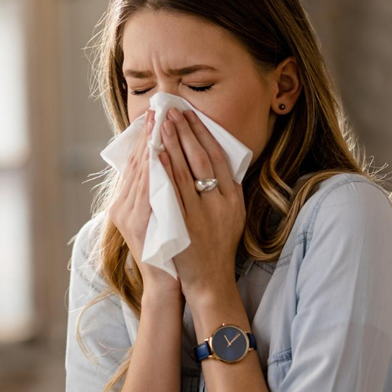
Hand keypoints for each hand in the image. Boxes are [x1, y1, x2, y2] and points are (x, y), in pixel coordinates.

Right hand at [108, 109, 182, 302]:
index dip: (145, 137)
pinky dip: (154, 172)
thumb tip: (165, 161)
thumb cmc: (168, 247)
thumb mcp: (159, 214)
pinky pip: (147, 193)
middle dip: (148, 135)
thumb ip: (158, 191)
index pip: (136, 162)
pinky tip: (161, 155)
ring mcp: (128, 217)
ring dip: (151, 147)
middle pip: (136, 163)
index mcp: (126, 202)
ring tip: (160, 123)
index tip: (155, 114)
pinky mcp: (137, 226)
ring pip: (140, 174)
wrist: (166, 281)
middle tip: (158, 109)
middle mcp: (122, 207)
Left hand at [155, 108, 245, 303]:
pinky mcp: (184, 224)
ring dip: (172, 144)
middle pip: (201, 158)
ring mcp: (202, 213)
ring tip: (161, 123)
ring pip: (186, 171)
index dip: (203, 133)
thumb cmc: (218, 246)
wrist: (210, 280)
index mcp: (234, 197)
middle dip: (185, 131)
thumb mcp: (232, 214)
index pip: (217, 156)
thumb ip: (225, 189)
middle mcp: (221, 202)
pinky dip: (165, 170)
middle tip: (172, 110)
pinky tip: (156, 154)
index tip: (190, 114)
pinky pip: (172, 192)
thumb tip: (213, 159)